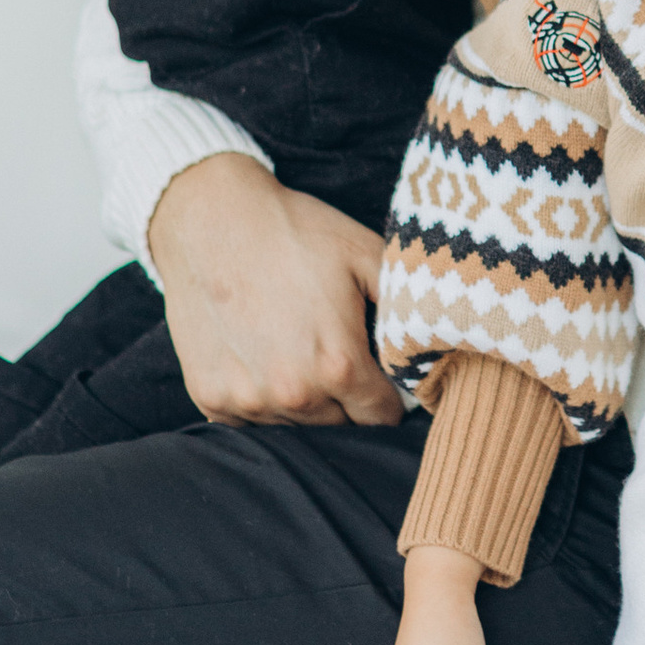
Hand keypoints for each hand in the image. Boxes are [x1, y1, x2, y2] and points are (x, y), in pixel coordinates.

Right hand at [147, 152, 403, 426]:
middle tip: (336, 355)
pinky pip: (250, 421)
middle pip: (340, 426)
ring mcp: (247, 400)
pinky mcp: (210, 397)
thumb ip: (407, 307)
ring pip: (296, 427)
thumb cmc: (294, 231)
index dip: (388, 397)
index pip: (381, 417)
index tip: (381, 376)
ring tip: (298, 352)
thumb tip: (434, 350)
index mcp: (339, 364)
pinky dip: (262, 401)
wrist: (210, 217)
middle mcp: (293, 393)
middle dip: (347, 400)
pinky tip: (262, 359)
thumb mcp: (366, 254)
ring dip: (305, 402)